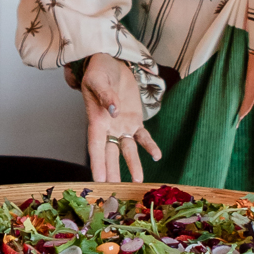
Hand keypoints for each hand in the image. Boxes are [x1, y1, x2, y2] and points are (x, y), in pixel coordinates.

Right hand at [81, 52, 161, 187]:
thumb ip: (106, 96)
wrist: (110, 61)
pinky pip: (142, 136)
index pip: (95, 147)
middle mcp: (108, 127)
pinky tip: (157, 155)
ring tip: (138, 180)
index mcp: (96, 121)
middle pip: (110, 154)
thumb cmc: (98, 70)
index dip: (97, 164)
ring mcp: (122, 125)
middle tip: (114, 191)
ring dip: (133, 164)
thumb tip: (115, 111)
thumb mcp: (97, 80)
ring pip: (127, 149)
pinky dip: (149, 145)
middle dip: (112, 172)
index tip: (98, 182)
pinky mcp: (134, 119)